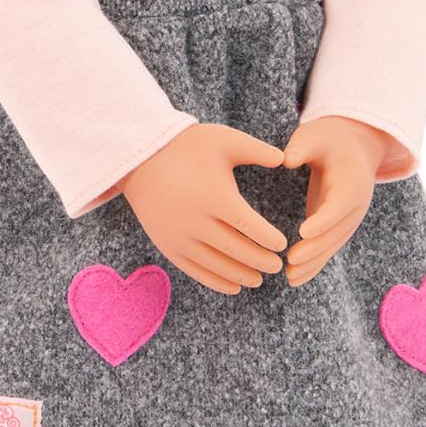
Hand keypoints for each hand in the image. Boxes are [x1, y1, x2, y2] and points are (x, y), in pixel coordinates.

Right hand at [118, 123, 289, 294]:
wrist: (138, 158)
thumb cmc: (186, 146)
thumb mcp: (224, 140)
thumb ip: (257, 150)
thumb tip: (286, 160)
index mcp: (216, 197)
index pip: (251, 227)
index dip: (269, 240)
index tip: (281, 244)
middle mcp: (197, 222)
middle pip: (237, 251)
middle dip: (261, 261)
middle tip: (278, 266)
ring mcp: (180, 237)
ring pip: (217, 266)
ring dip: (241, 275)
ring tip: (258, 279)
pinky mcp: (167, 245)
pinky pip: (195, 271)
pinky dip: (216, 282)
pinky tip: (233, 286)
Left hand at [280, 117, 389, 286]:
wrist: (353, 146)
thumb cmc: (328, 138)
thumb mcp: (315, 135)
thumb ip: (302, 146)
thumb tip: (286, 159)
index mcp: (352, 182)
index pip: (338, 205)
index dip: (323, 220)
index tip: (304, 232)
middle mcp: (355, 206)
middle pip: (336, 232)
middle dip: (315, 249)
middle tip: (291, 260)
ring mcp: (349, 219)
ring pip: (332, 246)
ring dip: (313, 263)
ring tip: (290, 276)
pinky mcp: (338, 226)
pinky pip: (327, 249)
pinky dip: (314, 264)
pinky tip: (295, 278)